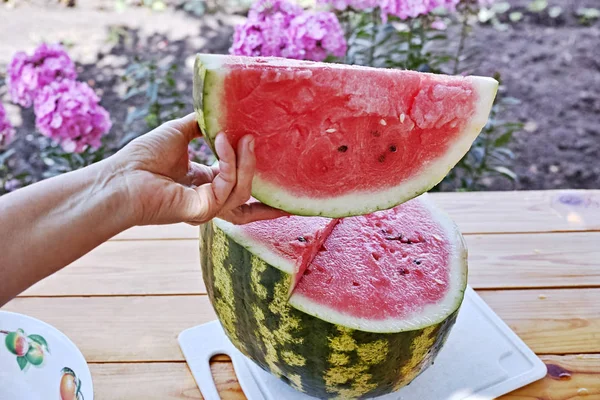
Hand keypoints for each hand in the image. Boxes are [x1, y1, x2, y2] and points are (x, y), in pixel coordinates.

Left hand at [111, 113, 286, 225]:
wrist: (120, 176)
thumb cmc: (142, 157)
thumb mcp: (179, 132)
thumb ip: (201, 124)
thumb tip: (219, 110)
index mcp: (204, 184)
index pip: (237, 184)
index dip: (254, 172)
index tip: (267, 152)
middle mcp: (209, 199)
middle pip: (248, 195)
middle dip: (259, 172)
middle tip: (258, 139)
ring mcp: (208, 207)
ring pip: (243, 190)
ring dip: (246, 161)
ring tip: (245, 136)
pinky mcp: (204, 209)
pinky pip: (228, 185)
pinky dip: (229, 162)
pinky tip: (220, 141)